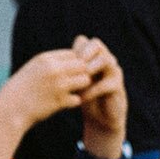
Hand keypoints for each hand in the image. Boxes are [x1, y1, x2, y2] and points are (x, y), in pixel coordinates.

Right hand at [0, 48, 93, 129]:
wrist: (11, 107)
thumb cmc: (22, 87)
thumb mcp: (33, 68)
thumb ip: (51, 63)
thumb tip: (73, 60)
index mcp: (45, 59)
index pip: (73, 54)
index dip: (74, 63)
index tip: (69, 72)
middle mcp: (54, 69)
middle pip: (82, 65)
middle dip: (81, 73)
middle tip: (75, 82)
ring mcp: (58, 85)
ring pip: (85, 80)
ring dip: (81, 87)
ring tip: (72, 91)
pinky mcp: (60, 101)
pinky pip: (78, 99)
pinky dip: (73, 101)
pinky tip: (65, 103)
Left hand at [72, 35, 127, 153]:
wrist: (98, 117)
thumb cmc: (80, 96)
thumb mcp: (69, 82)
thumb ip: (61, 71)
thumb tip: (42, 62)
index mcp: (92, 56)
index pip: (83, 41)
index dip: (73, 48)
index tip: (62, 61)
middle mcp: (104, 60)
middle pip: (97, 44)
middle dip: (84, 53)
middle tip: (73, 66)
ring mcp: (113, 72)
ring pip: (106, 60)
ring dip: (91, 68)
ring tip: (78, 81)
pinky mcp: (117, 87)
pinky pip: (107, 83)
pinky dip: (92, 90)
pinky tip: (81, 98)